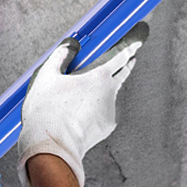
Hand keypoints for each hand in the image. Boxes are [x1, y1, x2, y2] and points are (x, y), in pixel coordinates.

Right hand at [17, 22, 148, 186]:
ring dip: (106, 86)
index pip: (121, 54)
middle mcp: (110, 91)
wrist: (51, 147)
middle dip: (127, 63)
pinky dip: (97, 107)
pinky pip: (104, 110)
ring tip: (86, 91)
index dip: (131, 44)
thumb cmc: (47, 111)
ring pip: (111, 92)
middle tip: (128, 57)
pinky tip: (80, 113)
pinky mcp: (107, 126)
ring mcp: (110, 110)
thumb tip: (72, 45)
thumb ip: (61, 55)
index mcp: (98, 75)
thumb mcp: (47, 75)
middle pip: (123, 72)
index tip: (139, 38)